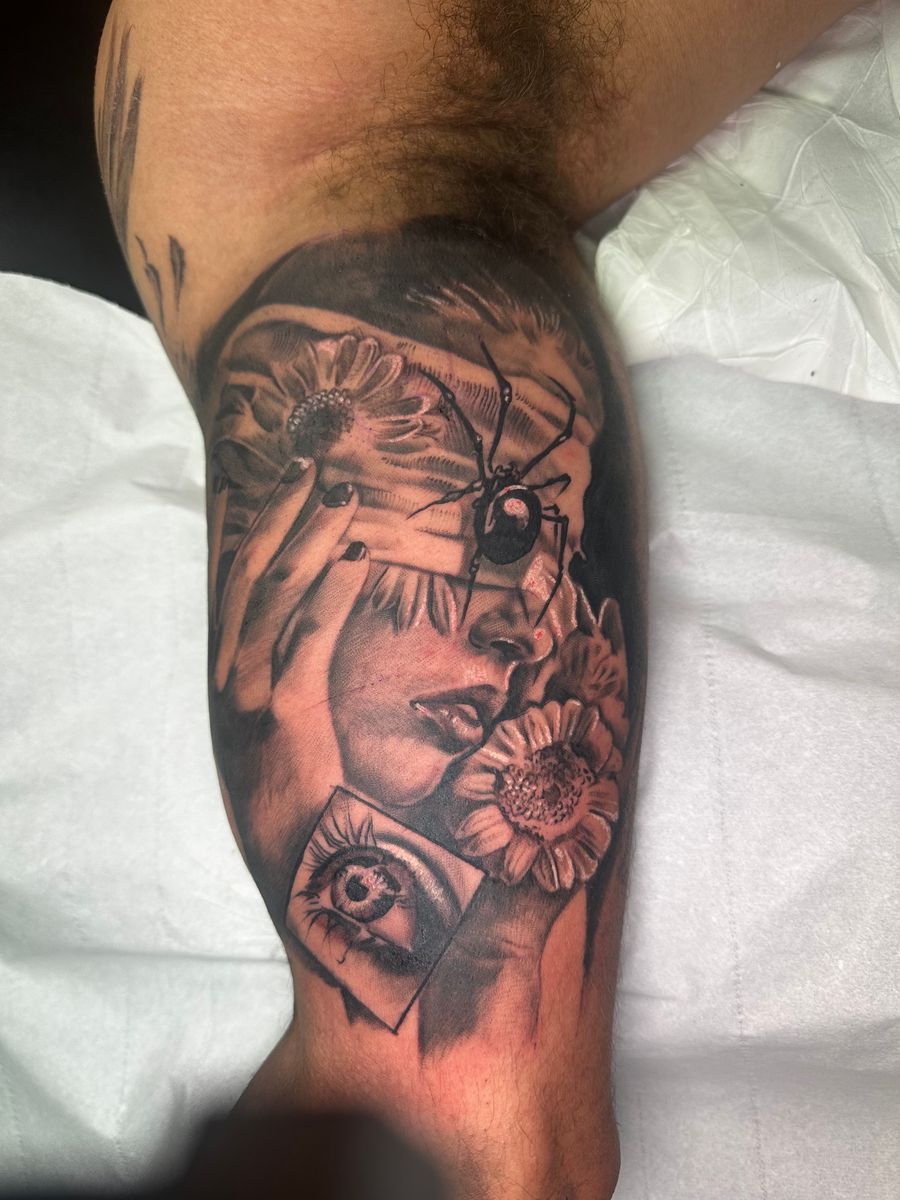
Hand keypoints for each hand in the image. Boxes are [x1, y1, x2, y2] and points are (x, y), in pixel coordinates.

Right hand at [210, 461, 369, 896]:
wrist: (297, 870)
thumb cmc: (301, 805)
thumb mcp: (283, 737)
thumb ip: (289, 686)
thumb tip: (317, 646)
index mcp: (227, 678)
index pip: (232, 586)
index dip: (250, 531)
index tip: (274, 486)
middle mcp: (228, 678)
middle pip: (249, 575)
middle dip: (280, 515)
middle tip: (311, 464)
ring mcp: (247, 694)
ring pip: (275, 595)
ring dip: (310, 537)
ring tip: (342, 494)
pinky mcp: (282, 714)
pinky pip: (307, 636)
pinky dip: (331, 589)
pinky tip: (358, 556)